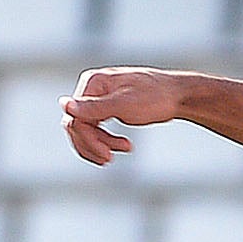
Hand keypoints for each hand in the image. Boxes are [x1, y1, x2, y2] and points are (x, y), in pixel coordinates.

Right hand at [61, 68, 194, 165]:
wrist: (179, 96)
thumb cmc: (155, 97)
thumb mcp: (124, 104)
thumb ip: (93, 107)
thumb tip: (63, 104)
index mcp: (93, 83)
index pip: (76, 119)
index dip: (88, 140)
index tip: (107, 156)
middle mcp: (92, 88)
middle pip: (77, 126)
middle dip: (93, 145)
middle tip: (110, 159)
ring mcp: (98, 98)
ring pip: (85, 131)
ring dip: (101, 145)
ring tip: (124, 150)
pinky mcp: (107, 108)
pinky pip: (96, 130)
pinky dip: (106, 142)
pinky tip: (124, 147)